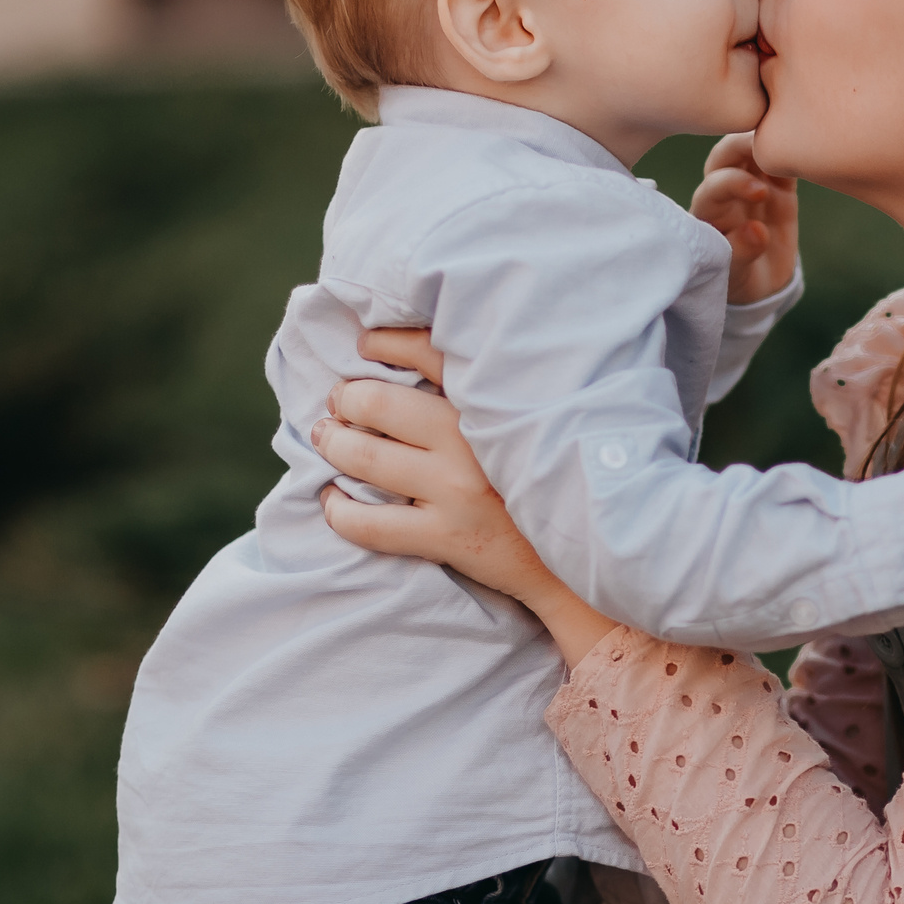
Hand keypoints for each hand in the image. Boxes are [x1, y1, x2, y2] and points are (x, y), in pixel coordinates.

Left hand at [311, 330, 617, 662]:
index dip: (386, 343)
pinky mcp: (446, 537)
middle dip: (347, 398)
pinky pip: (369, 523)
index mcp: (494, 406)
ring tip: (325, 437)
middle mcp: (472, 442)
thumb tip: (422, 362)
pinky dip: (338, 509)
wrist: (578, 560)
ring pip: (366, 459)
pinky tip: (333, 499)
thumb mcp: (529, 425)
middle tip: (337, 401)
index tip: (364, 345)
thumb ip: (489, 394)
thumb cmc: (547, 480)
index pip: (430, 353)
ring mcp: (457, 491)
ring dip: (333, 444)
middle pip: (380, 406)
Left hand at [690, 132, 798, 303]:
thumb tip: (757, 232)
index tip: (760, 193)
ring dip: (768, 137)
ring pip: (754, 147)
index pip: (715, 185)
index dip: (735, 182)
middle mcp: (726, 189)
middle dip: (744, 143)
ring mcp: (753, 182)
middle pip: (727, 153)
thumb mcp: (735, 274)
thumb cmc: (737, 278)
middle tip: (771, 146)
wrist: (759, 282)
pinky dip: (794, 149)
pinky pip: (784, 159)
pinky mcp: (779, 185)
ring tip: (793, 138)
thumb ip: (741, 253)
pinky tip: (809, 148)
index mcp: (709, 210)